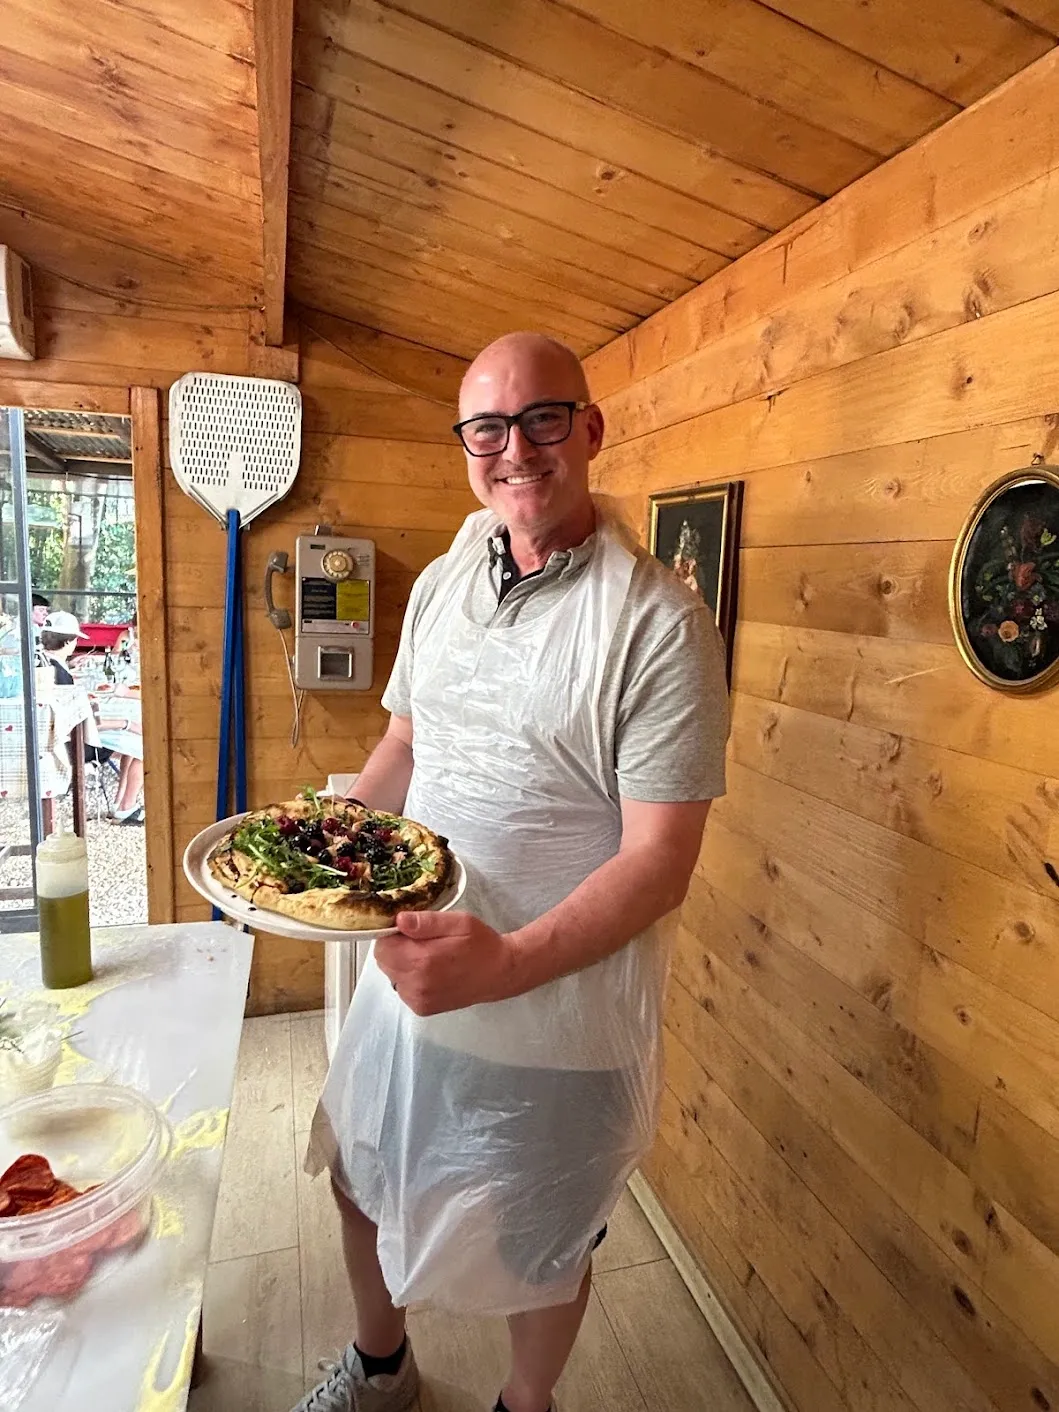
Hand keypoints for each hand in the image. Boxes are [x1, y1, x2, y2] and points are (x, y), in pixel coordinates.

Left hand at [374, 910, 521, 1016]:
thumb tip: (399, 920)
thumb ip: (427, 922)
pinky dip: (410, 978)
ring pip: (392, 974)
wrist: (500, 974)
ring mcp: (418, 1000)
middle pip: (384, 961)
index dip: (392, 934)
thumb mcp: (459, 922)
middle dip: (396, 948)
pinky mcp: (422, 1009)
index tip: (410, 930)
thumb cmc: (481, 944)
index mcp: (422, 960)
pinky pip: (403, 988)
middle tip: (423, 941)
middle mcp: (416, 984)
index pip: (382, 946)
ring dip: (403, 963)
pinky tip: (431, 972)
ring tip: (429, 956)